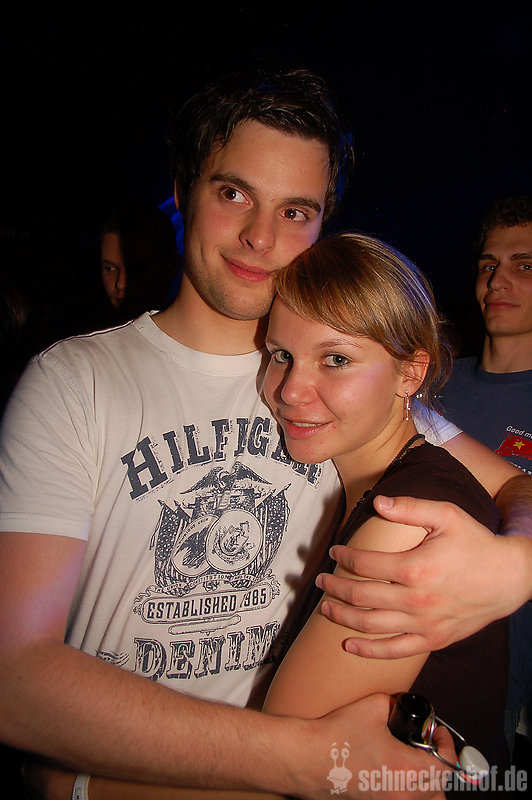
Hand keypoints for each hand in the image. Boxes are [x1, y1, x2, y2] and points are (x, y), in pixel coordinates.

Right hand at [306, 693, 453, 799]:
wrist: (305, 758)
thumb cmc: (335, 734)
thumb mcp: (373, 707)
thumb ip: (396, 704)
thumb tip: (403, 706)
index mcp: (405, 769)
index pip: (446, 767)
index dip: (447, 747)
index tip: (438, 733)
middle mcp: (401, 795)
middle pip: (439, 791)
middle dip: (439, 767)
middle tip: (429, 748)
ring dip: (425, 784)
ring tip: (413, 764)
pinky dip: (407, 791)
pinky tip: (393, 773)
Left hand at [316, 494, 531, 658]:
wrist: (510, 577)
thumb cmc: (477, 543)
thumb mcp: (447, 515)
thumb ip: (410, 507)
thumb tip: (379, 502)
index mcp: (415, 567)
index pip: (364, 564)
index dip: (344, 557)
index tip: (335, 551)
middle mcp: (415, 600)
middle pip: (360, 595)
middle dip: (334, 587)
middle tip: (319, 580)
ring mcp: (423, 624)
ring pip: (370, 625)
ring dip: (341, 617)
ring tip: (325, 608)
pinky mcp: (433, 640)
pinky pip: (394, 650)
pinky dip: (368, 650)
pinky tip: (348, 644)